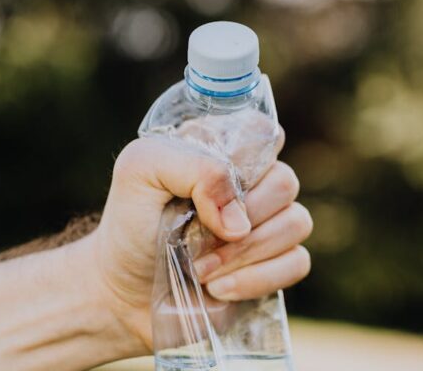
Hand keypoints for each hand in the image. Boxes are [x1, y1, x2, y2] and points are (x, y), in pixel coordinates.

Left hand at [87, 126, 312, 354]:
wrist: (124, 288)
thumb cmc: (130, 223)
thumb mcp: (140, 172)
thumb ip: (191, 166)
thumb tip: (239, 217)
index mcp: (223, 150)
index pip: (264, 133)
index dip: (247, 159)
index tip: (211, 186)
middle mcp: (252, 182)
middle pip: (285, 182)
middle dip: (242, 216)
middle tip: (196, 239)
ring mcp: (267, 224)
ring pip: (297, 223)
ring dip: (245, 253)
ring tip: (200, 270)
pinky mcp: (274, 264)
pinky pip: (298, 263)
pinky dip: (258, 279)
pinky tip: (219, 288)